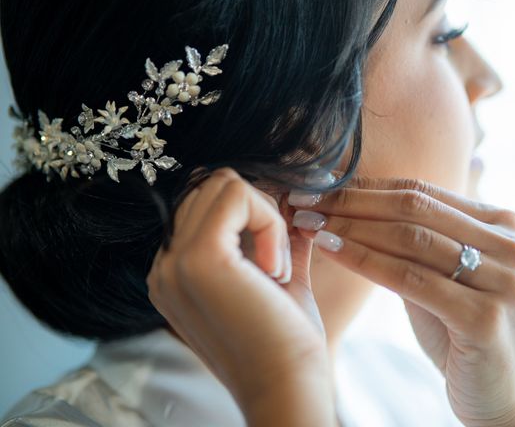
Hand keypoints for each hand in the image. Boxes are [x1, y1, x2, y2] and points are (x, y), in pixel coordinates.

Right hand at [146, 168, 335, 423]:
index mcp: (175, 274)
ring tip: (273, 269)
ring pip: (224, 184)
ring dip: (264, 217)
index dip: (248, 218)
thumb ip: (274, 238)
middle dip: (257, 212)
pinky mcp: (199, 258)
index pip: (203, 206)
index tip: (273, 257)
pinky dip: (268, 222)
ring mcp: (175, 262)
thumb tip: (292, 201)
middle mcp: (165, 267)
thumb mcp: (275, 278)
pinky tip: (273, 270)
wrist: (286, 388)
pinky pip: (237, 195)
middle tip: (275, 264)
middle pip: (210, 188)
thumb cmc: (284, 341)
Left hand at [290, 176, 514, 426]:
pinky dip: (362, 259)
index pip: (420, 191)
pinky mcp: (486, 317)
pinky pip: (409, 278)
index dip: (364, 187)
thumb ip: (413, 239)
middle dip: (350, 202)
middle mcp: (512, 246)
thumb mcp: (440, 274)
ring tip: (307, 223)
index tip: (317, 188)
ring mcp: (504, 281)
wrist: (501, 395)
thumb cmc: (461, 331)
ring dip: (349, 227)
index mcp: (504, 224)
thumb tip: (348, 202)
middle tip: (304, 201)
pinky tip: (328, 248)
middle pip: (413, 208)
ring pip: (409, 239)